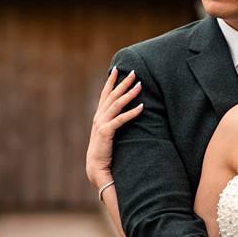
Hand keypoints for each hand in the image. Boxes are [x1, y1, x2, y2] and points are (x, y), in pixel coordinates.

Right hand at [87, 68, 143, 188]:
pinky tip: (141, 107)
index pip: (105, 94)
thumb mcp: (108, 133)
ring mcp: (101, 124)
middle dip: (123, 83)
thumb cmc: (104, 152)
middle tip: (133, 72)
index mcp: (98, 116)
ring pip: (116, 104)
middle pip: (112, 95)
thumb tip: (123, 114)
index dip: (111, 81)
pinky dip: (131, 112)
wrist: (96, 167)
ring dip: (129, 93)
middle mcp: (98, 117)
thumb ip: (113, 123)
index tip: (117, 69)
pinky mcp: (106, 132)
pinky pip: (121, 119)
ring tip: (139, 85)